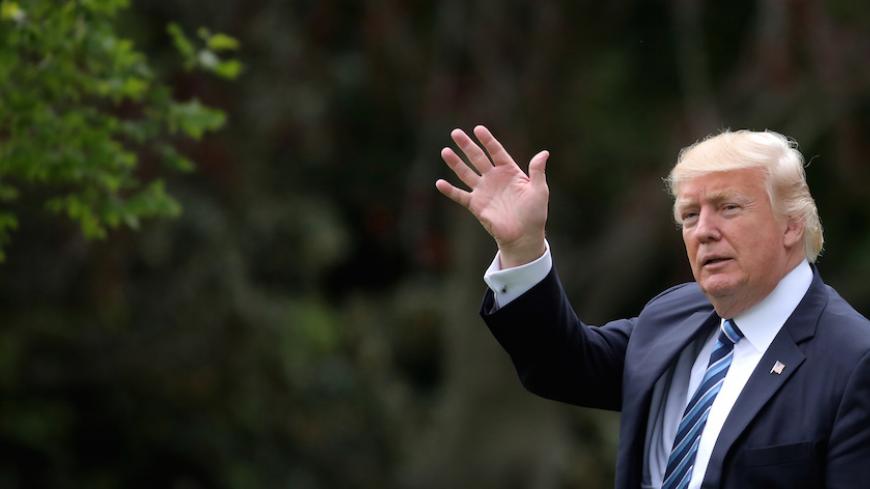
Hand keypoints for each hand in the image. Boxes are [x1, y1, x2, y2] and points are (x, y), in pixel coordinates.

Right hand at [436, 125, 549, 267]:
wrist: (523, 236)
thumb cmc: (534, 213)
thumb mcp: (539, 190)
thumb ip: (537, 171)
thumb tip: (544, 153)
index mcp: (509, 171)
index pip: (496, 152)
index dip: (487, 140)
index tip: (478, 129)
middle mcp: (494, 178)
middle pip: (477, 158)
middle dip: (467, 146)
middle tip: (456, 133)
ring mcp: (483, 191)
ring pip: (466, 173)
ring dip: (455, 163)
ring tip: (445, 151)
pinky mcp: (476, 205)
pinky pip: (460, 196)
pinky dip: (450, 190)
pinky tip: (439, 183)